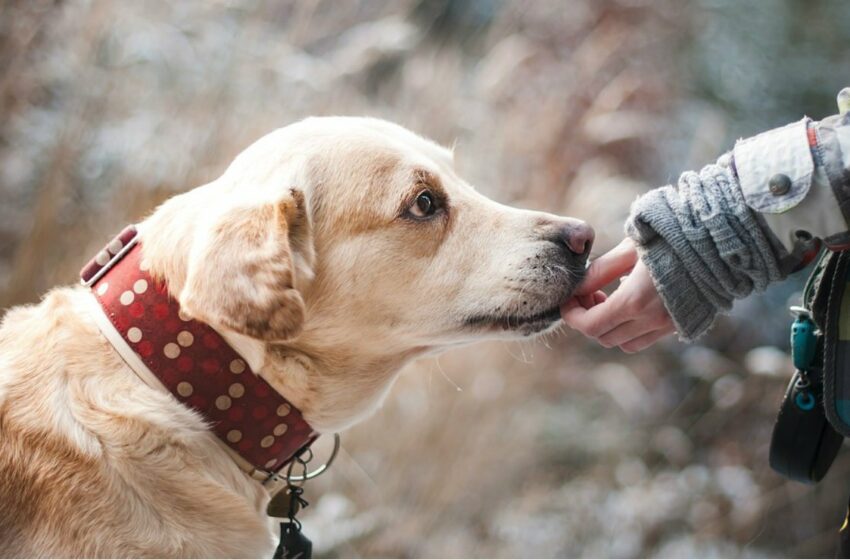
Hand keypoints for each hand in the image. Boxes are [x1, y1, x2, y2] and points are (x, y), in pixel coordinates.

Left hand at [561, 238, 675, 352]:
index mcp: (635, 301)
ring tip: (608, 298)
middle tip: (588, 294)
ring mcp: (668, 326)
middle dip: (588, 319)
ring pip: (624, 343)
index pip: (590, 325)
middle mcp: (652, 320)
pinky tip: (631, 303)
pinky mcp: (680, 325)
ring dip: (609, 327)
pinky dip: (630, 329)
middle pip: (603, 337)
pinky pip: (645, 339)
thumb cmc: (671, 237)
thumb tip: (577, 287)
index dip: (572, 315)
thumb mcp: (629, 248)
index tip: (568, 300)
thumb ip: (600, 271)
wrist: (719, 241)